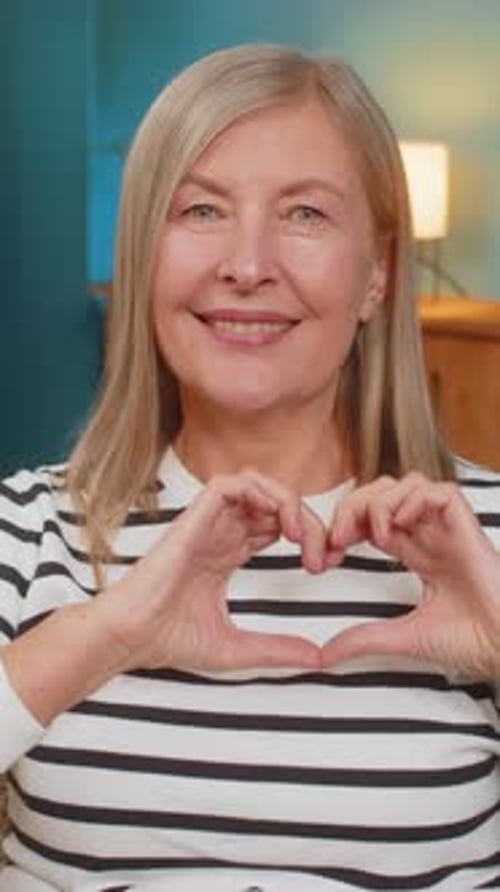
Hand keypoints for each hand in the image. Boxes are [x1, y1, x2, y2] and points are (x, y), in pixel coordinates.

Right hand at [97, 470, 324, 673]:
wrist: (131, 637)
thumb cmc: (168, 640)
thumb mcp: (237, 648)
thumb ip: (276, 649)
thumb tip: (317, 658)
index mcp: (228, 554)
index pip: (276, 525)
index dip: (307, 536)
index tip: (322, 567)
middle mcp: (220, 533)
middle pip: (273, 502)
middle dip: (307, 519)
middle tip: (321, 554)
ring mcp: (207, 523)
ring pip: (255, 484)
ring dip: (286, 500)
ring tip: (300, 533)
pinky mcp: (193, 518)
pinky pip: (229, 483)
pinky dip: (259, 491)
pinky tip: (278, 521)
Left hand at [321, 473, 499, 677]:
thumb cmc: (473, 643)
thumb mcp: (403, 637)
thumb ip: (365, 639)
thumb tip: (327, 654)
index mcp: (420, 555)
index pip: (377, 520)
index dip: (350, 524)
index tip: (332, 549)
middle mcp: (433, 538)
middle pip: (388, 493)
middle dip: (356, 506)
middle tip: (340, 536)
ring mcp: (450, 531)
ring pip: (411, 484)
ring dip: (383, 501)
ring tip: (376, 533)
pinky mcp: (468, 529)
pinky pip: (442, 492)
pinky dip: (415, 500)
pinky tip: (402, 526)